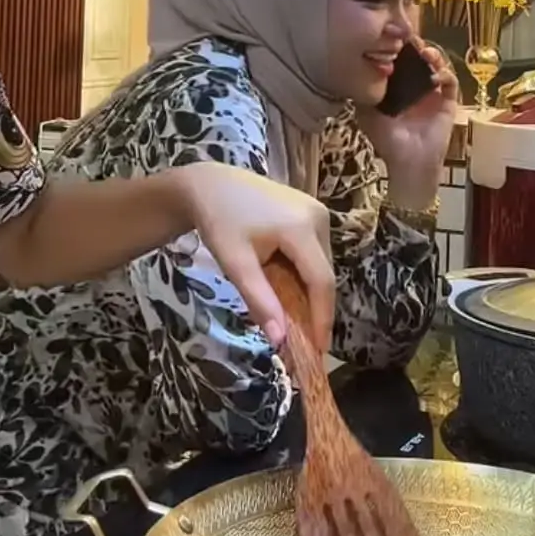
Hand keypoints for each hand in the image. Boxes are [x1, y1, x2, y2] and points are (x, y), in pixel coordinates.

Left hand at [171, 163, 334, 352]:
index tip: (319, 350)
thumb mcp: (236, 264)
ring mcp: (317, 211)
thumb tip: (281, 340)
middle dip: (316, 308)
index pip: (322, 281)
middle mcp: (318, 216)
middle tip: (304, 340)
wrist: (210, 185)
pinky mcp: (311, 210)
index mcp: (302, 228)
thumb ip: (260, 301)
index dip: (322, 318)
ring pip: (321, 263)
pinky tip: (288, 287)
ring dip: (309, 291)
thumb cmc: (219, 222)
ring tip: (294, 317)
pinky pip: (314, 251)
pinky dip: (304, 273)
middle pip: (324, 273)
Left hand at [358, 40, 458, 207]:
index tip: (393, 37)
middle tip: (410, 40)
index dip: (398, 47)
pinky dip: (445, 74)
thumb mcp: (367, 114)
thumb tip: (352, 70)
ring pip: (437, 65)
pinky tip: (435, 75)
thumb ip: (362, 93)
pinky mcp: (448, 101)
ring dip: (433, 55)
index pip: (400, 60)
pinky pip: (451, 82)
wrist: (408, 162)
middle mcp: (417, 86)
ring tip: (425, 53)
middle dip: (417, 46)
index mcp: (399, 86)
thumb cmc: (387, 140)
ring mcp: (434, 92)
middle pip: (420, 57)